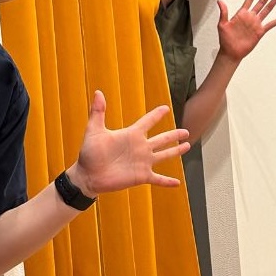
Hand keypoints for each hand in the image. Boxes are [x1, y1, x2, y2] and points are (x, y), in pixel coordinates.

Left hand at [69, 91, 189, 196]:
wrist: (88, 175)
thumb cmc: (89, 153)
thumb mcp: (94, 130)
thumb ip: (98, 112)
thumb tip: (98, 92)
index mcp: (131, 135)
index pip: (147, 122)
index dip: (156, 115)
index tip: (165, 108)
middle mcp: (140, 148)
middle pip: (162, 139)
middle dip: (174, 135)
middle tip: (186, 131)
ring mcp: (142, 162)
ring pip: (164, 155)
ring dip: (176, 151)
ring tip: (187, 146)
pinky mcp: (141, 176)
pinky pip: (158, 179)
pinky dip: (167, 181)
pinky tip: (177, 183)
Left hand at [216, 0, 275, 62]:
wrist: (231, 52)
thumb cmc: (225, 40)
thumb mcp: (222, 24)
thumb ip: (223, 12)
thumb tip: (220, 1)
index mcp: (241, 13)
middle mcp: (250, 17)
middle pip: (262, 2)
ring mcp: (256, 24)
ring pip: (268, 10)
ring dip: (274, 1)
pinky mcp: (260, 32)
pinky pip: (271, 24)